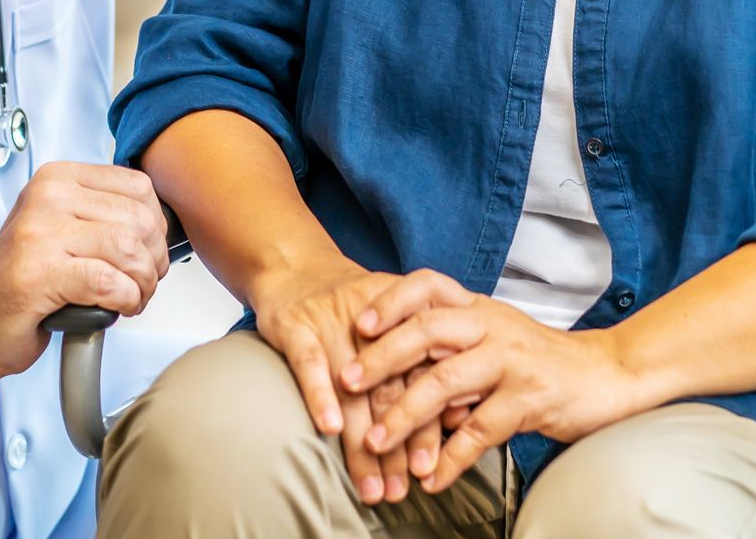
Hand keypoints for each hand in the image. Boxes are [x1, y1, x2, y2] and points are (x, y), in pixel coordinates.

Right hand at [0, 162, 168, 410]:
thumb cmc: (28, 276)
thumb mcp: (65, 225)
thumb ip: (105, 212)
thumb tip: (160, 221)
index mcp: (58, 178)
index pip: (137, 186)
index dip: (155, 226)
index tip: (147, 251)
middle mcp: (47, 198)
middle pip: (139, 219)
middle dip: (153, 260)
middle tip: (142, 282)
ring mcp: (40, 233)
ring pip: (128, 248)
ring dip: (143, 283)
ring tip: (132, 297)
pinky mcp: (40, 273)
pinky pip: (108, 281)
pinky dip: (126, 299)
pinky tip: (118, 307)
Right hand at [249, 259, 444, 505]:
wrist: (295, 266)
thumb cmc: (350, 306)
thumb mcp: (395, 321)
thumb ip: (423, 363)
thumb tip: (460, 420)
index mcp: (407, 320)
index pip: (424, 379)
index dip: (427, 426)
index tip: (430, 470)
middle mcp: (375, 323)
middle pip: (391, 390)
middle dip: (397, 445)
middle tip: (400, 489)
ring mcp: (334, 323)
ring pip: (353, 387)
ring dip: (360, 440)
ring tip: (370, 484)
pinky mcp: (297, 325)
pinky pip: (309, 362)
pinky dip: (319, 394)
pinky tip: (329, 427)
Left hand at [339, 270, 650, 493]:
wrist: (607, 374)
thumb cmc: (540, 358)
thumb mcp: (494, 336)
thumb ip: (450, 347)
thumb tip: (391, 372)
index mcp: (478, 307)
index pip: (428, 286)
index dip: (391, 301)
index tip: (360, 324)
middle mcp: (492, 326)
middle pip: (427, 331)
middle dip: (382, 358)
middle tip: (348, 383)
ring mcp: (512, 360)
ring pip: (447, 382)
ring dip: (406, 415)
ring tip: (378, 442)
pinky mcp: (531, 398)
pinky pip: (482, 429)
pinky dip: (452, 457)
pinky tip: (432, 476)